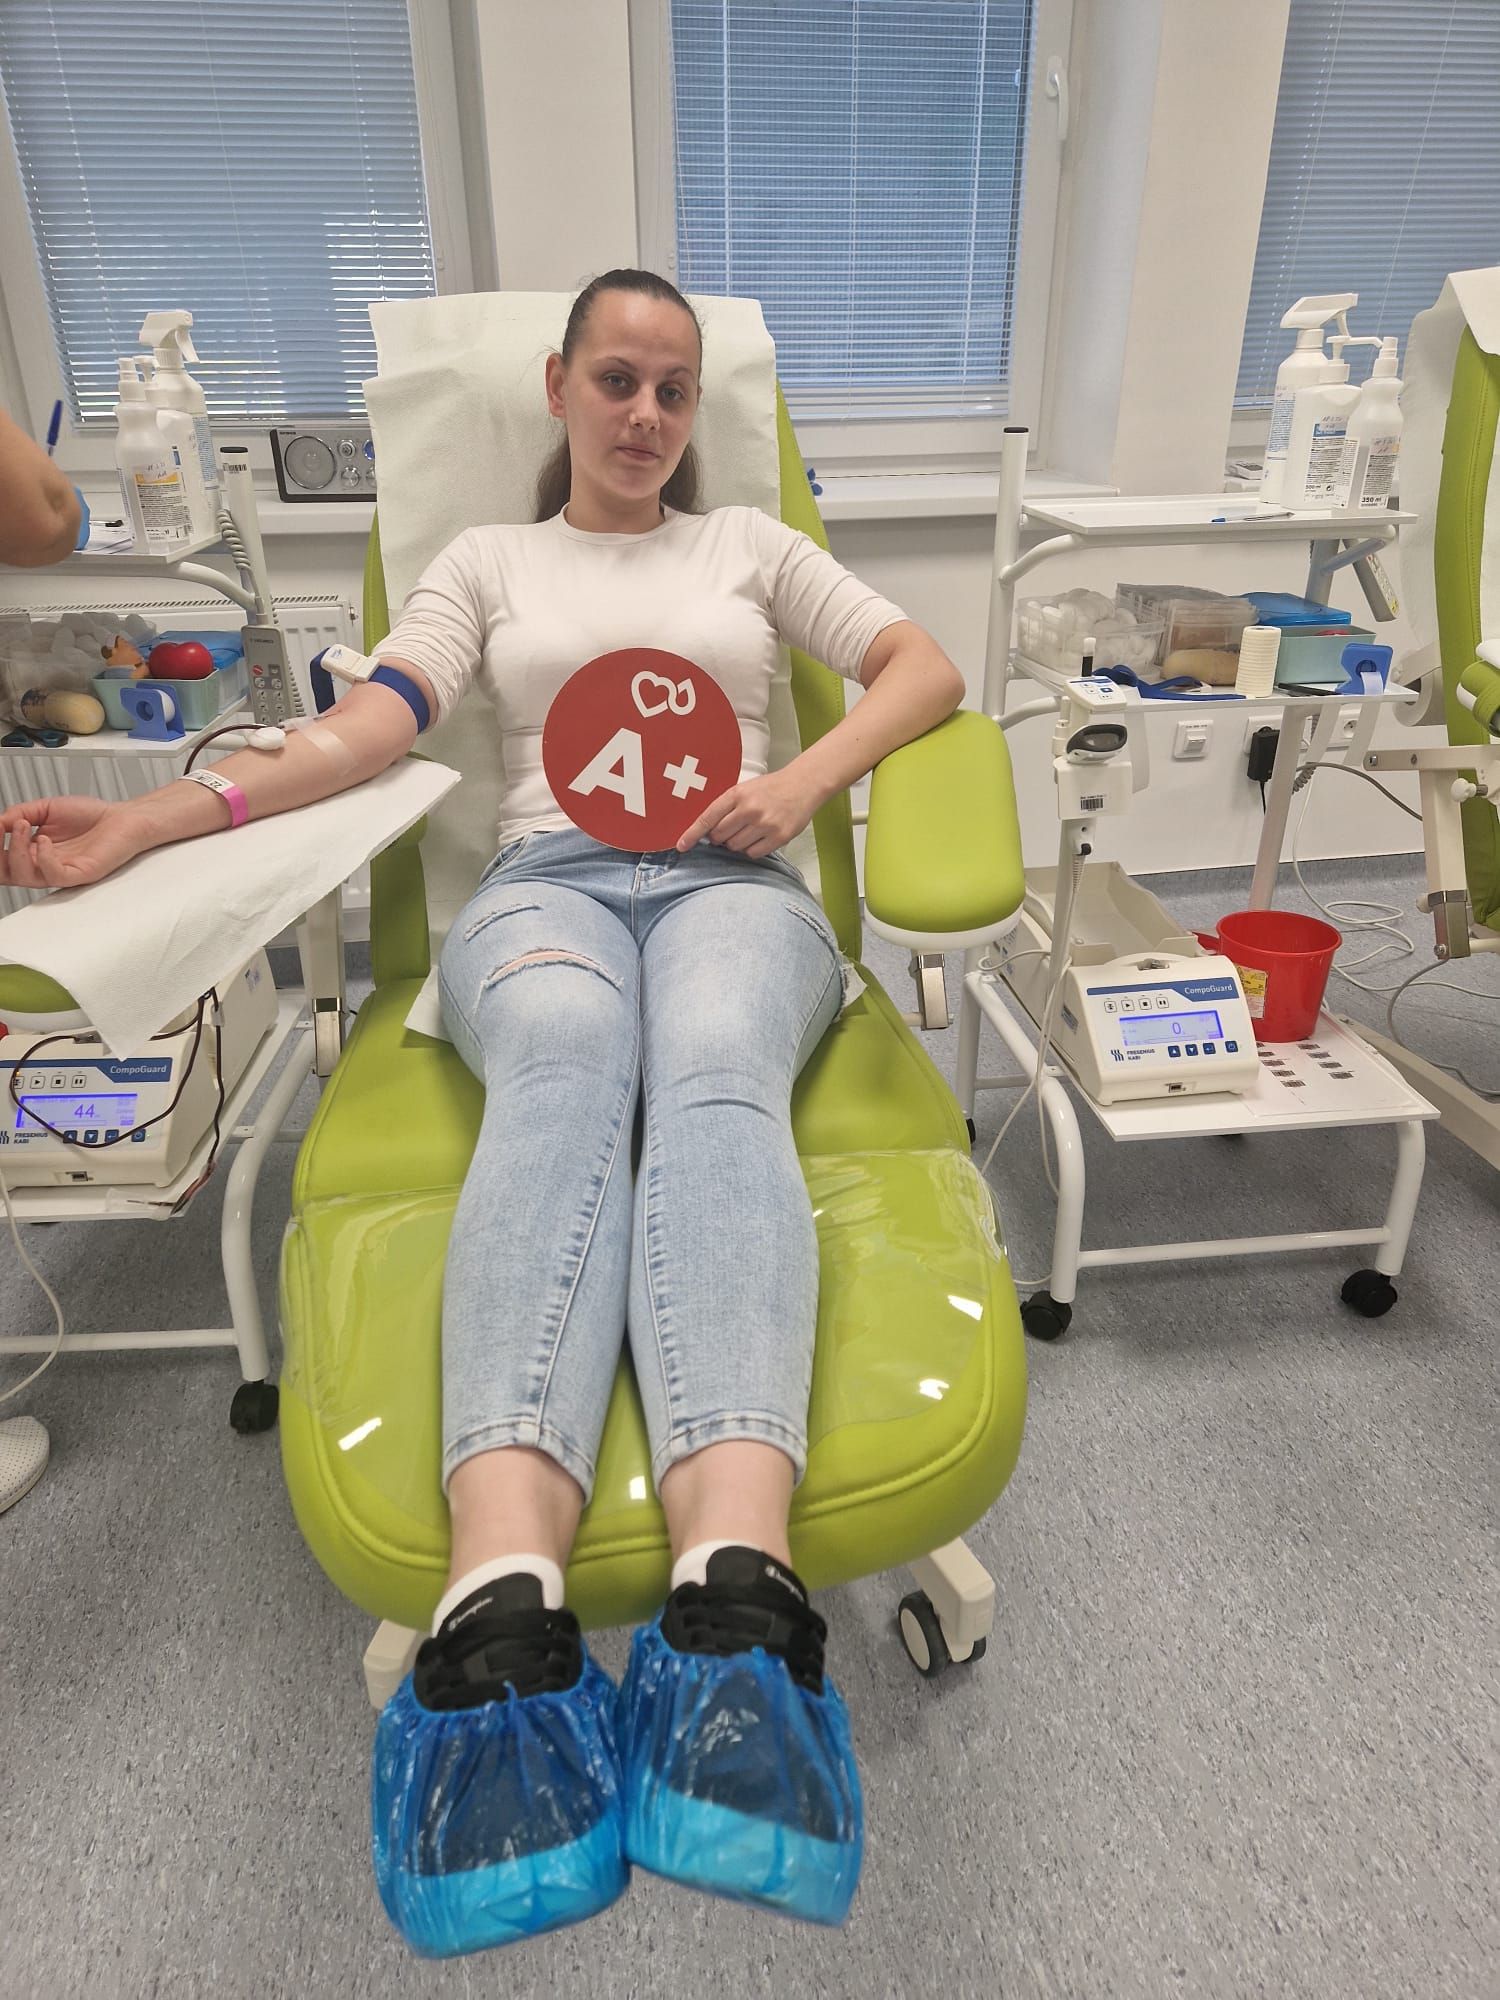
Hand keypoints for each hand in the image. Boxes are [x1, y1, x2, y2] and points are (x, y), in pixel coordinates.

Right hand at [0, 795, 147, 888]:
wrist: (124, 818)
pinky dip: (42, 857)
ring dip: (15, 850)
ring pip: (25, 876)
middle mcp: (44, 863)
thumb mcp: (45, 808)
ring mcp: (60, 871)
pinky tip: (44, 839)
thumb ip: (19, 813)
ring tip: (23, 825)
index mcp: (33, 851)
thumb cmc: (91, 816)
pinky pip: (54, 875)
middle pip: (6, 874)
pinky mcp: (79, 874)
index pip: (2, 859)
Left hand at [675, 763, 827, 857]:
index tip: (681, 845)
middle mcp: (749, 809)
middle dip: (720, 837)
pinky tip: (760, 837)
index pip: (707, 818)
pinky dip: (752, 849)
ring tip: (749, 830)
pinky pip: (753, 853)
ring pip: (735, 847)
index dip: (692, 834)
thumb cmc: (771, 788)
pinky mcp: (778, 836)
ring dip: (736, 843)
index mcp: (737, 794)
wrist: (803, 785)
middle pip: (719, 836)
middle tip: (731, 829)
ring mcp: (764, 824)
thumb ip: (726, 806)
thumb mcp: (744, 789)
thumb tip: (707, 831)